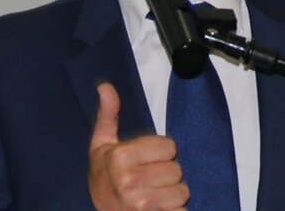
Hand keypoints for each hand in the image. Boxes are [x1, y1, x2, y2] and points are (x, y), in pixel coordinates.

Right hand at [88, 82, 189, 210]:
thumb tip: (104, 86)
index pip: (170, 146)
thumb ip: (108, 115)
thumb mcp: (101, 147)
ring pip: (183, 192)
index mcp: (121, 158)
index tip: (144, 162)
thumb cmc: (104, 179)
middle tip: (148, 182)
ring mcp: (142, 206)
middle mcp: (131, 182)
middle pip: (177, 169)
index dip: (160, 154)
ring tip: (153, 198)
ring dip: (172, 196)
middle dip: (166, 175)